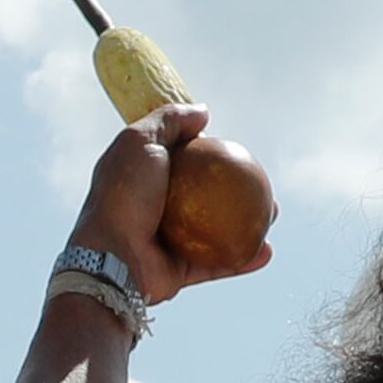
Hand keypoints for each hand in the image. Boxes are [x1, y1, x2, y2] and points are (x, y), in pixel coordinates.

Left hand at [73, 102, 270, 299]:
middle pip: (207, 195)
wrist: (110, 256)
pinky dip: (243, 259)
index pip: (182, 160)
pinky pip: (218, 263)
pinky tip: (267, 250)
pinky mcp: (178, 270)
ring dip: (250, 225)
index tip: (233, 148)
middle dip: (239, 189)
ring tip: (272, 214)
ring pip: (219, 231)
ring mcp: (168, 241)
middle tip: (262, 182)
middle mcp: (155, 208)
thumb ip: (170, 120)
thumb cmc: (121, 195)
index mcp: (143, 178)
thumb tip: (202, 111)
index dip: (208, 151)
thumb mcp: (139, 140)